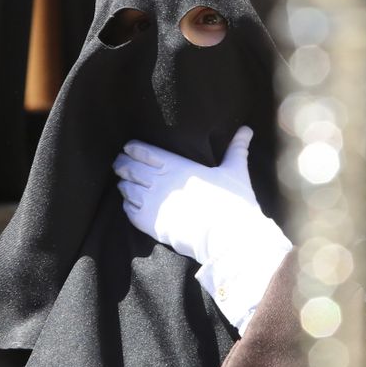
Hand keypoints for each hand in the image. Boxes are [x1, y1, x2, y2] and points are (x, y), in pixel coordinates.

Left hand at [114, 126, 291, 331]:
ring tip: (123, 183)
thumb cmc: (232, 202)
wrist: (227, 236)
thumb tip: (247, 130)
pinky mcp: (150, 224)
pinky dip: (127, 206)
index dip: (133, 149)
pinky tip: (129, 204)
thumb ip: (236, 149)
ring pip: (127, 189)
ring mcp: (152, 203)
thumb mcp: (235, 171)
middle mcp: (159, 181)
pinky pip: (130, 211)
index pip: (145, 152)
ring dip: (124, 185)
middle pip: (131, 169)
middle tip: (118, 163)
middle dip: (122, 165)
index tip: (127, 148)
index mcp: (176, 165)